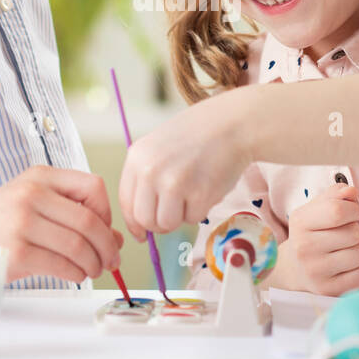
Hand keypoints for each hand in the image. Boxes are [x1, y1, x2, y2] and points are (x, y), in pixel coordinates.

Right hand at [0, 165, 123, 283]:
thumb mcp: (32, 204)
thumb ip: (72, 215)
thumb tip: (116, 239)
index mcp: (39, 176)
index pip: (93, 187)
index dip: (107, 212)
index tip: (105, 231)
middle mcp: (31, 194)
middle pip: (90, 221)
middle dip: (107, 246)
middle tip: (111, 261)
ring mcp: (22, 223)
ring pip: (78, 246)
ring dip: (94, 264)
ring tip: (92, 270)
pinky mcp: (16, 252)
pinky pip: (62, 265)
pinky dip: (76, 274)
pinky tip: (75, 275)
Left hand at [117, 87, 254, 239]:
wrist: (232, 123)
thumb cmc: (197, 136)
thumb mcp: (158, 147)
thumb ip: (146, 179)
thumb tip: (139, 223)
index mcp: (137, 157)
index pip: (126, 203)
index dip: (135, 223)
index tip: (142, 234)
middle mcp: (150, 171)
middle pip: (145, 219)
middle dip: (159, 223)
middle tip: (175, 211)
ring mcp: (174, 182)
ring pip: (167, 224)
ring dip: (181, 216)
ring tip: (193, 193)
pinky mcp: (199, 193)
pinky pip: (193, 219)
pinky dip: (201, 209)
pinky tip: (207, 186)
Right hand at [275, 183, 358, 295]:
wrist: (294, 269)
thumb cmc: (311, 234)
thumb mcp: (316, 209)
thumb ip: (335, 195)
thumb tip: (351, 192)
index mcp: (300, 222)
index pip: (337, 211)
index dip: (353, 210)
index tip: (351, 214)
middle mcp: (304, 247)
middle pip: (353, 233)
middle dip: (355, 232)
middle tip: (343, 236)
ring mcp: (315, 271)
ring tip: (344, 251)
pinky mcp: (327, 290)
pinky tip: (347, 267)